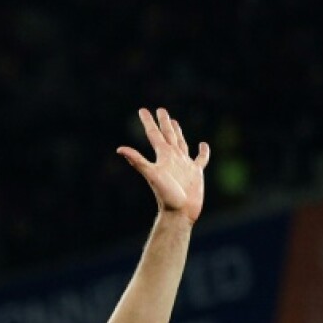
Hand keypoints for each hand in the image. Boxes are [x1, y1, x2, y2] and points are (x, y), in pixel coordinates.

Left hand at [118, 108, 209, 223]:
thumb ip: (137, 161)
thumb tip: (119, 149)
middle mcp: (172, 158)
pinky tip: (203, 145)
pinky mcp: (196, 172)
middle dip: (163, 122)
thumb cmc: (166, 195)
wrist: (179, 212)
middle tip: (160, 109)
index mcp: (162, 156)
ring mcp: (184, 164)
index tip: (142, 110)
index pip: (154, 135)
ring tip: (174, 122)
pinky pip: (201, 159)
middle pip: (167, 135)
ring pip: (181, 143)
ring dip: (177, 132)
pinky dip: (203, 152)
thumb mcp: (151, 175)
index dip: (148, 122)